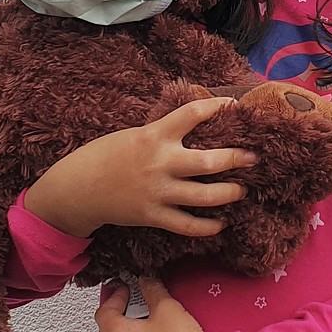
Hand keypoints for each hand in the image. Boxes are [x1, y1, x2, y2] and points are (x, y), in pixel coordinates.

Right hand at [25, 96, 260, 237]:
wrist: (78, 188)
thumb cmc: (106, 155)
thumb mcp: (134, 134)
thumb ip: (162, 133)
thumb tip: (193, 124)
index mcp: (154, 135)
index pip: (192, 114)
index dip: (216, 107)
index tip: (235, 105)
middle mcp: (160, 163)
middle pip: (209, 161)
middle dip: (236, 159)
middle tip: (253, 158)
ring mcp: (158, 192)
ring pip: (205, 196)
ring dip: (229, 193)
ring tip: (241, 189)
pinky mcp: (153, 216)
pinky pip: (188, 225)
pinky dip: (208, 226)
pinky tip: (221, 223)